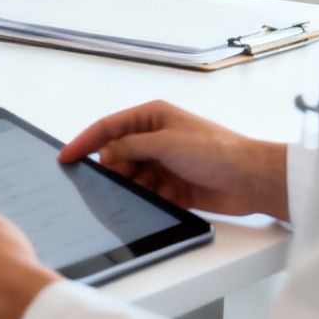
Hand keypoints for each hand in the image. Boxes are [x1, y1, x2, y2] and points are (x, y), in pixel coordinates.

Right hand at [57, 100, 287, 218]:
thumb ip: (130, 146)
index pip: (108, 128)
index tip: (66, 157)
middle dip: (113, 170)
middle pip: (118, 155)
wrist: (252, 179)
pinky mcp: (174, 187)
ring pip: (131, 177)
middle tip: (115, 181)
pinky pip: (148, 194)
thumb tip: (105, 153)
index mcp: (153, 117)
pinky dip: (146, 199)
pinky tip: (155, 201)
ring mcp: (165, 163)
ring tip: (144, 191)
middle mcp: (157, 138)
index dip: (85, 141)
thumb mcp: (165, 142)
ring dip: (131, 187)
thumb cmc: (218, 151)